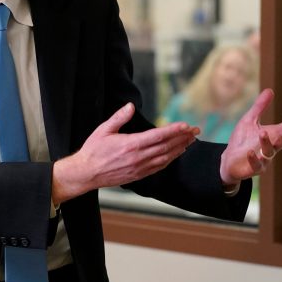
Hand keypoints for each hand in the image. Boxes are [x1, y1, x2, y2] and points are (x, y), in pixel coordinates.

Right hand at [51, 103, 198, 204]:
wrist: (86, 173)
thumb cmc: (93, 150)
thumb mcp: (103, 130)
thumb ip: (119, 117)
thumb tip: (130, 106)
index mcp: (130, 144)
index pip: (158, 136)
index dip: (174, 130)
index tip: (186, 125)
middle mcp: (138, 157)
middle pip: (166, 146)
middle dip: (183, 138)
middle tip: (195, 130)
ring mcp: (140, 168)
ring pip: (165, 157)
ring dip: (180, 148)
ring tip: (191, 140)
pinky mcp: (139, 175)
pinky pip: (159, 166)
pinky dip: (170, 159)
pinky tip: (177, 153)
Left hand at [219, 89, 281, 185]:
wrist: (229, 159)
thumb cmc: (242, 140)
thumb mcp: (249, 120)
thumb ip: (260, 107)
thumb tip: (270, 90)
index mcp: (272, 136)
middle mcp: (270, 148)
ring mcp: (263, 159)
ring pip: (269, 152)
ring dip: (267, 142)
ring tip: (263, 132)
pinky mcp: (253, 168)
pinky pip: (256, 165)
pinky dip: (254, 158)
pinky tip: (250, 152)